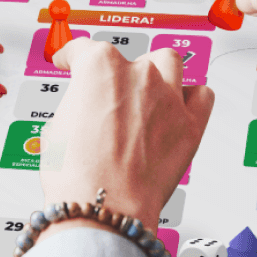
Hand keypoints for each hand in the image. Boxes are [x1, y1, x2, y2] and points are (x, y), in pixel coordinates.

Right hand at [37, 39, 213, 232]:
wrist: (104, 207)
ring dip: (158, 72)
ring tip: (148, 88)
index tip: (71, 60)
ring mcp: (168, 97)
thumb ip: (74, 106)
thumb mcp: (54, 129)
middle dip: (118, 72)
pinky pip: (202, 96)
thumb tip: (81, 110)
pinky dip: (191, 97)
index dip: (72, 55)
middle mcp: (138, 75)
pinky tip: (179, 105)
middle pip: (130, 56)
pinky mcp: (190, 125)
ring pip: (170, 63)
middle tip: (110, 93)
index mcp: (99, 67)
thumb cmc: (78, 175)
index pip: (83, 48)